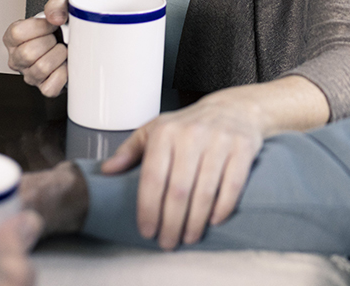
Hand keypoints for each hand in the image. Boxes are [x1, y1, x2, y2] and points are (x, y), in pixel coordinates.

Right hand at [4, 0, 69, 96]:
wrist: (71, 41)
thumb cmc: (60, 26)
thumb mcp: (58, 8)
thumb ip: (56, 5)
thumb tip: (56, 17)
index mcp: (13, 38)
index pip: (17, 33)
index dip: (40, 27)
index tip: (52, 24)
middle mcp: (17, 59)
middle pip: (27, 53)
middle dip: (50, 42)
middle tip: (57, 39)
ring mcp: (29, 75)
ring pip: (41, 69)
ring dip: (59, 56)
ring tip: (62, 50)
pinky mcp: (44, 88)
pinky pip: (51, 86)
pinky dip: (64, 74)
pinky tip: (65, 64)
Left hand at [99, 92, 264, 249]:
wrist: (235, 108)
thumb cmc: (191, 124)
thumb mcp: (156, 129)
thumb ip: (130, 150)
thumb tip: (107, 171)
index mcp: (166, 132)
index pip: (153, 178)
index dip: (148, 209)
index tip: (147, 230)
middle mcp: (192, 135)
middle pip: (178, 191)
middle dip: (171, 223)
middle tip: (167, 241)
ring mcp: (220, 141)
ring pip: (204, 192)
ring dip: (195, 222)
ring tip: (188, 237)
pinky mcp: (243, 148)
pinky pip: (232, 185)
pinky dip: (222, 207)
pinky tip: (214, 220)